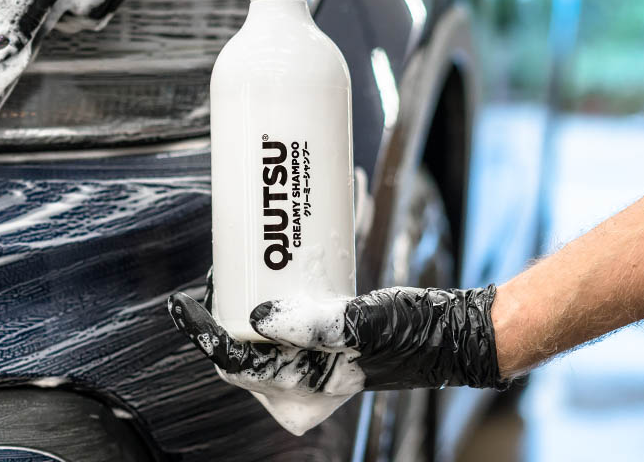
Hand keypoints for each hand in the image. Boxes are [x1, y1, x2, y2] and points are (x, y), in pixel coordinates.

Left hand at [168, 285, 506, 398]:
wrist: (458, 332)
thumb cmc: (416, 334)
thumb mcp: (364, 326)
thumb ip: (314, 325)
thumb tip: (258, 317)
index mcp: (307, 381)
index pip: (235, 364)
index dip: (204, 335)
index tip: (185, 304)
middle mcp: (307, 369)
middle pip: (242, 346)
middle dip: (220, 313)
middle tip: (215, 274)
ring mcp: (318, 350)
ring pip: (263, 328)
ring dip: (245, 298)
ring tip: (236, 263)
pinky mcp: (330, 328)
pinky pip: (290, 311)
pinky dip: (276, 290)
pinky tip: (272, 262)